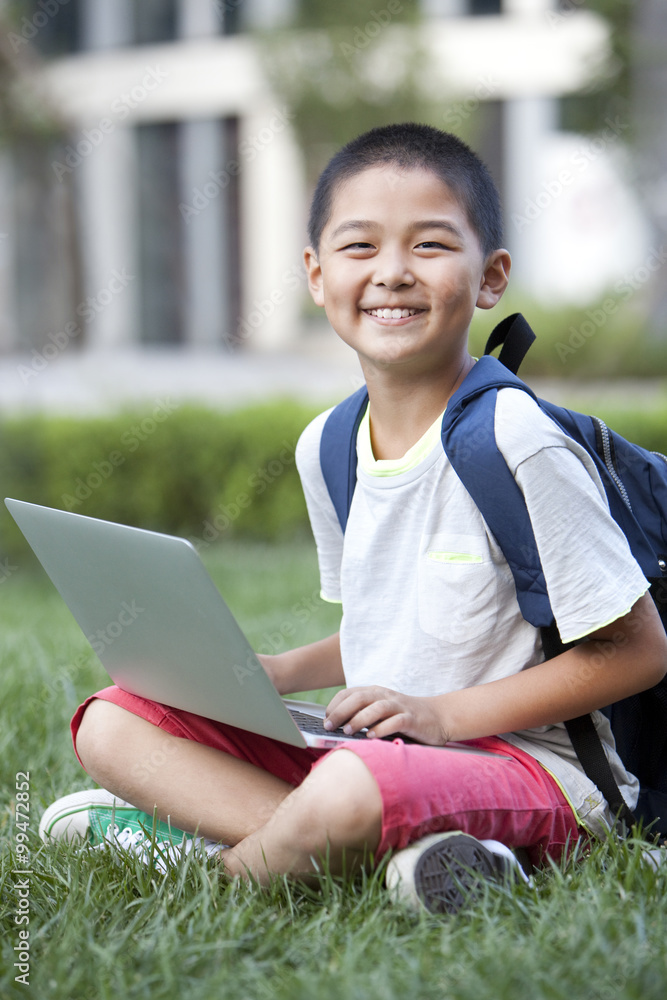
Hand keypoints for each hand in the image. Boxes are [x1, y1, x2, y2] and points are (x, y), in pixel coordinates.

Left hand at [324, 685, 449, 745]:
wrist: (439, 716)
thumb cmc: (404, 717)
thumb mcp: (381, 712)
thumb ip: (363, 715)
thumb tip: (336, 727)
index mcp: (375, 692)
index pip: (349, 693)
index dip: (335, 705)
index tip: (325, 720)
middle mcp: (386, 696)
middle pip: (360, 697)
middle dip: (341, 711)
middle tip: (329, 726)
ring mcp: (400, 706)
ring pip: (377, 707)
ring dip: (359, 719)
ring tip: (347, 731)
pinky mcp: (412, 719)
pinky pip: (396, 721)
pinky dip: (382, 728)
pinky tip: (371, 737)